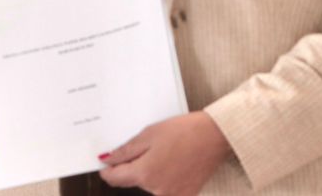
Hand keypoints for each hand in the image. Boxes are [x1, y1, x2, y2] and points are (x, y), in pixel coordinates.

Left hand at [97, 112, 229, 194]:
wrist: (215, 136)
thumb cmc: (183, 131)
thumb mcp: (148, 135)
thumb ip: (125, 151)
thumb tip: (107, 160)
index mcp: (145, 174)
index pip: (115, 179)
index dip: (108, 170)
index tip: (106, 162)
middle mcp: (157, 190)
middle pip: (133, 181)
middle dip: (133, 166)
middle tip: (144, 146)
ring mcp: (173, 195)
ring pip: (149, 184)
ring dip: (150, 171)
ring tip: (164, 151)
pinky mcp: (186, 195)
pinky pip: (166, 188)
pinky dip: (164, 176)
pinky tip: (173, 160)